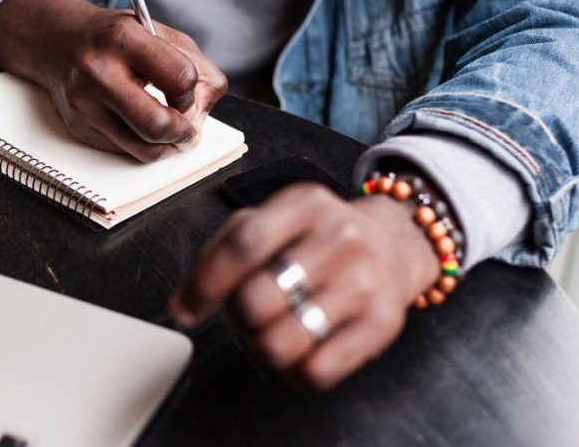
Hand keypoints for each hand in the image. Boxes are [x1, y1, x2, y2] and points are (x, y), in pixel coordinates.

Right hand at [0, 0, 227, 161]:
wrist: (59, 41)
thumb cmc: (117, 38)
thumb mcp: (159, 33)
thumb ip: (195, 67)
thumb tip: (202, 113)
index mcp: (124, 38)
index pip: (180, 78)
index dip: (192, 93)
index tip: (187, 94)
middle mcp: (98, 71)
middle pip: (157, 125)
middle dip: (184, 134)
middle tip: (189, 133)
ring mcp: (84, 103)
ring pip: (142, 149)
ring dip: (167, 147)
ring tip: (172, 134)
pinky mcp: (78, 127)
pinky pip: (124, 151)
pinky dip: (142, 145)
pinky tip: (141, 126)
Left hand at [168, 183, 437, 388]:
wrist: (396, 244)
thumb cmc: (317, 237)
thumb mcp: (274, 220)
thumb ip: (222, 251)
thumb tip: (182, 305)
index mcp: (304, 205)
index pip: (243, 245)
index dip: (205, 284)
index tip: (185, 311)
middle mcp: (339, 239)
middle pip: (257, 300)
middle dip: (237, 317)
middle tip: (247, 314)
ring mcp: (364, 283)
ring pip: (280, 344)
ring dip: (263, 347)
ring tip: (275, 330)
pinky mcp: (380, 325)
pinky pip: (315, 372)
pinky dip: (293, 371)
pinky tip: (299, 350)